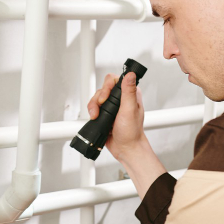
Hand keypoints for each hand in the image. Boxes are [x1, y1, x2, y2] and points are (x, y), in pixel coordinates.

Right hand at [86, 71, 165, 198]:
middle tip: (100, 109)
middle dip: (98, 99)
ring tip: (96, 116)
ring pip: (97, 98)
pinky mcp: (105, 113)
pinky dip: (92, 111)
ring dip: (93, 106)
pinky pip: (94, 107)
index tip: (105, 98)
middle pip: (103, 88)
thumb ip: (129, 92)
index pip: (114, 80)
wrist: (125, 148)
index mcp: (130, 94)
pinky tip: (95, 118)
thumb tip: (130, 75)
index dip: (107, 87)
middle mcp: (121, 98)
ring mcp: (112, 106)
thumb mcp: (130, 110)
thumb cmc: (131, 133)